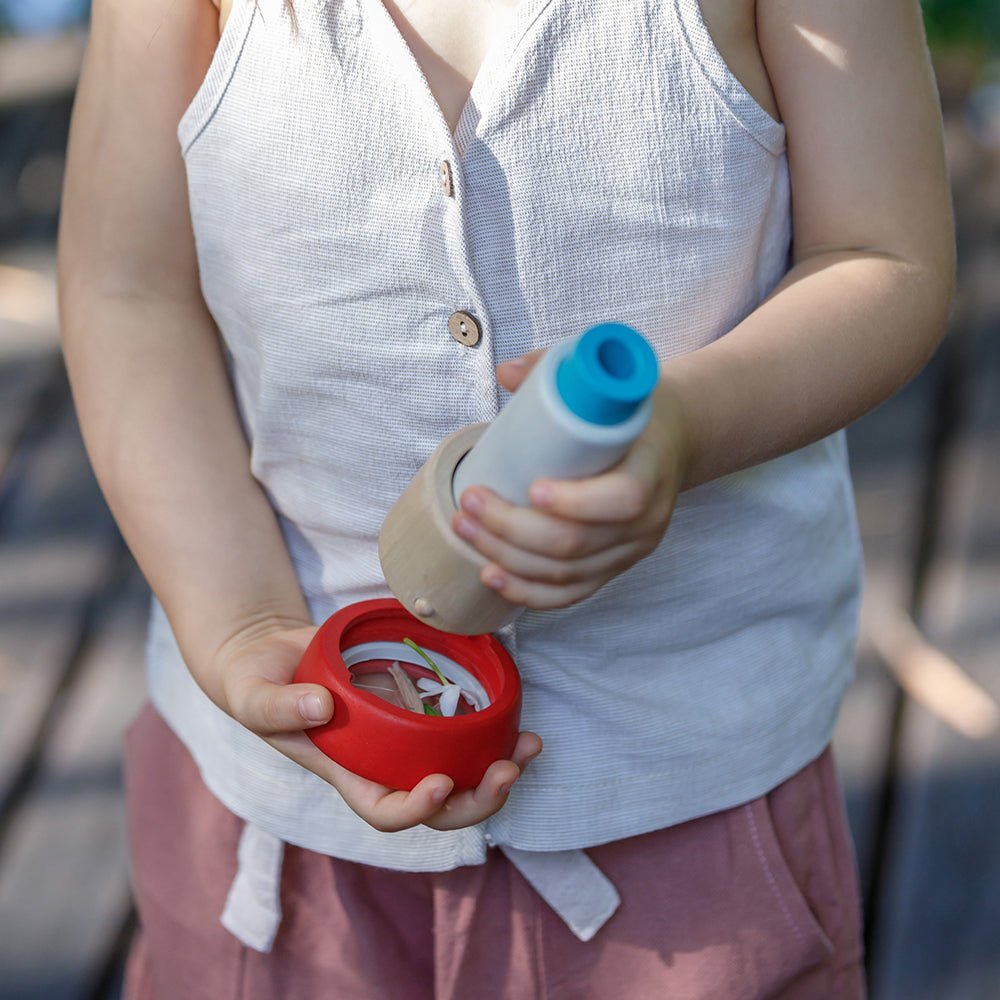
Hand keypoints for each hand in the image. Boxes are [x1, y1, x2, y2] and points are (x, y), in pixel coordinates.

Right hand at [202, 621, 541, 832]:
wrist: (273, 654)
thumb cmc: (256, 683)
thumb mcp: (253, 695)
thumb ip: (278, 706)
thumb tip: (322, 706)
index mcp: (345, 774)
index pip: (384, 812)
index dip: (416, 810)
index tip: (439, 784)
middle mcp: (381, 764)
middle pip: (438, 806)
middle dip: (478, 799)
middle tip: (509, 771)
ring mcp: (403, 738)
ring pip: (461, 771)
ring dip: (499, 767)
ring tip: (530, 746)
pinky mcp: (417, 705)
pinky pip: (459, 727)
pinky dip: (491, 726)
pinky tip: (515, 711)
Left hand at [451, 351, 689, 609]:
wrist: (670, 441)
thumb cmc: (632, 412)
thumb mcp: (607, 385)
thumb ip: (557, 370)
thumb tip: (506, 373)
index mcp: (652, 470)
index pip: (622, 499)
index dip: (575, 502)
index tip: (531, 487)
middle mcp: (647, 521)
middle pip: (578, 543)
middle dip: (513, 528)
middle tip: (471, 502)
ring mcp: (630, 551)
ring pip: (566, 573)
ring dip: (507, 557)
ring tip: (466, 529)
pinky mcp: (612, 568)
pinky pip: (570, 594)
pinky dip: (527, 592)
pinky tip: (492, 575)